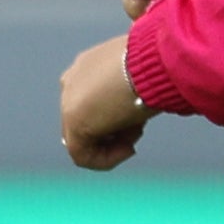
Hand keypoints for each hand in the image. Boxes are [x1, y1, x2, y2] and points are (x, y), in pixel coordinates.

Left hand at [57, 37, 153, 172]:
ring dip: (114, 144)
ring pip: (85, 139)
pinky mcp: (74, 123)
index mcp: (86, 67)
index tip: (138, 119)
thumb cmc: (154, 65)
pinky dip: (107, 160)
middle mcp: (71, 82)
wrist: (151, 64)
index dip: (118, 117)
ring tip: (137, 131)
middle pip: (88, 121)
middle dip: (115, 131)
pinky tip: (128, 149)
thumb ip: (129, 90)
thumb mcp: (141, 75)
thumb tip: (138, 105)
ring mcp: (68, 102)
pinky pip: (83, 155)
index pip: (93, 102)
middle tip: (138, 129)